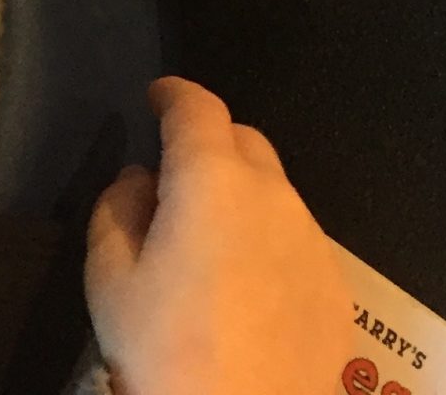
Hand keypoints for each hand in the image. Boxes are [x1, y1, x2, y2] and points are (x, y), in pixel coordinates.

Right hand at [85, 80, 352, 394]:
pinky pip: (298, 243)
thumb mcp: (109, 279)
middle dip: (209, 147)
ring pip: (274, 194)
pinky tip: (250, 294)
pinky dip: (271, 245)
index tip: (157, 99)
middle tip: (177, 186)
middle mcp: (272, 194)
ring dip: (243, 199)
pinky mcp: (336, 288)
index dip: (173, 94)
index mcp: (212, 179)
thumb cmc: (164, 352)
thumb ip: (118, 208)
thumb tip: (143, 180)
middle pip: (242, 142)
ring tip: (212, 254)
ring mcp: (312, 241)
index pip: (196, 107)